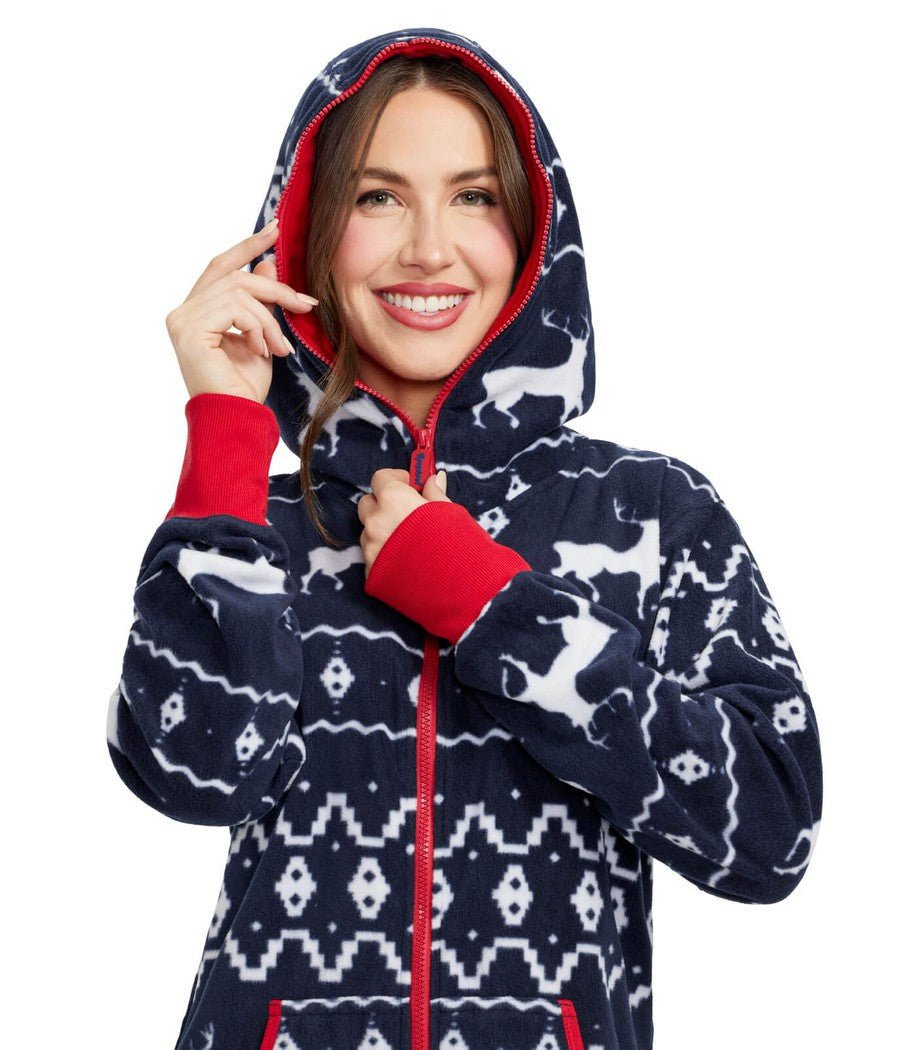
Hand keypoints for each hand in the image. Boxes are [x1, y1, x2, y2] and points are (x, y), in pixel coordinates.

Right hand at [165, 220, 317, 403]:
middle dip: (275, 287)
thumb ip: (260, 301)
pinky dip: (258, 327)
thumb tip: (268, 263)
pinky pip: (235, 309)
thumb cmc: (245, 387)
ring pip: (239, 292)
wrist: (237, 419)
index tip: (275, 230)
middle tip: (305, 304)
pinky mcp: (189, 330)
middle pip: (234, 275)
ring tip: (280, 348)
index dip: (247, 246)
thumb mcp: (260, 336)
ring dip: (269, 319)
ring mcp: (182, 320)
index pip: (221, 267)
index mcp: (195, 311)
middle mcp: (182, 312)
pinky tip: (263, 351)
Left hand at [358, 468, 450, 577]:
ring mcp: (371, 549)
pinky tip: (408, 561)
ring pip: (369, 531)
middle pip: (367, 503)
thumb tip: (432, 479)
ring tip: (411, 542)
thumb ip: (435, 494)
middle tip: (407, 511)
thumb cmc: (458, 547)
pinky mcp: (371, 573)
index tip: (410, 485)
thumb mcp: (451, 513)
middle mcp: (376, 522)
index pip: (380, 478)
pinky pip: (373, 556)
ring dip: (383, 531)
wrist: (458, 590)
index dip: (396, 479)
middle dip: (383, 504)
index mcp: (394, 500)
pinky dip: (385, 555)